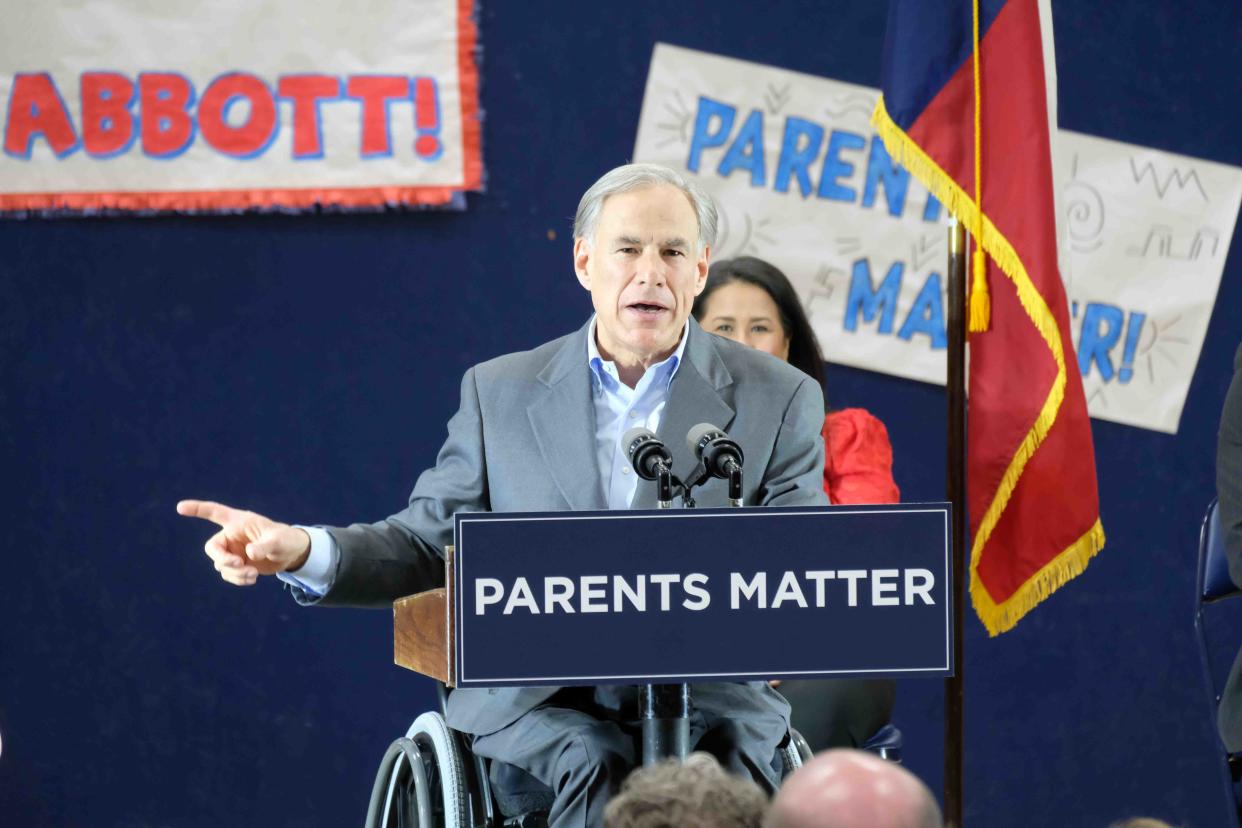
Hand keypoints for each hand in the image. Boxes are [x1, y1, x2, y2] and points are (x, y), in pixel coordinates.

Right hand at [177, 499, 310, 585]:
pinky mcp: (236, 564)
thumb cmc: (285, 540)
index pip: (214, 512)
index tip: (180, 507)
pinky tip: (253, 579)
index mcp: (238, 522)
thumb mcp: (278, 541)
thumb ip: (264, 546)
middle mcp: (231, 536)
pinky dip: (238, 579)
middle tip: (238, 565)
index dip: (197, 509)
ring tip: (254, 574)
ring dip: (235, 573)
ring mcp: (232, 551)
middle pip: (212, 549)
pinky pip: (228, 574)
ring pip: (221, 565)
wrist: (290, 554)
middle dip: (222, 559)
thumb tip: (250, 554)